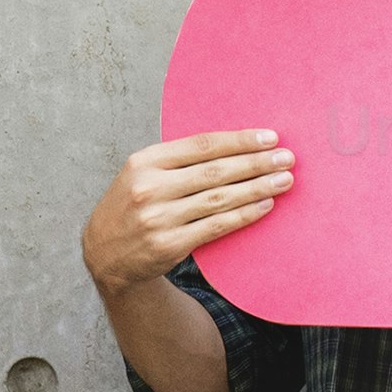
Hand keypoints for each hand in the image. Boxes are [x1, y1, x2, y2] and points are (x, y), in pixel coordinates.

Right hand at [82, 129, 294, 296]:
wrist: (104, 255)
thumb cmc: (132, 207)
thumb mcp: (141, 174)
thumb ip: (177, 161)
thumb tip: (233, 146)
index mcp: (144, 162)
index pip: (201, 145)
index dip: (238, 140)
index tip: (269, 137)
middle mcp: (150, 188)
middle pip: (215, 171)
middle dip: (256, 163)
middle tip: (287, 157)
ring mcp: (159, 218)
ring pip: (219, 198)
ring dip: (257, 188)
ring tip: (284, 180)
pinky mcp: (169, 245)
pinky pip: (216, 226)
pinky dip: (244, 215)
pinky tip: (264, 205)